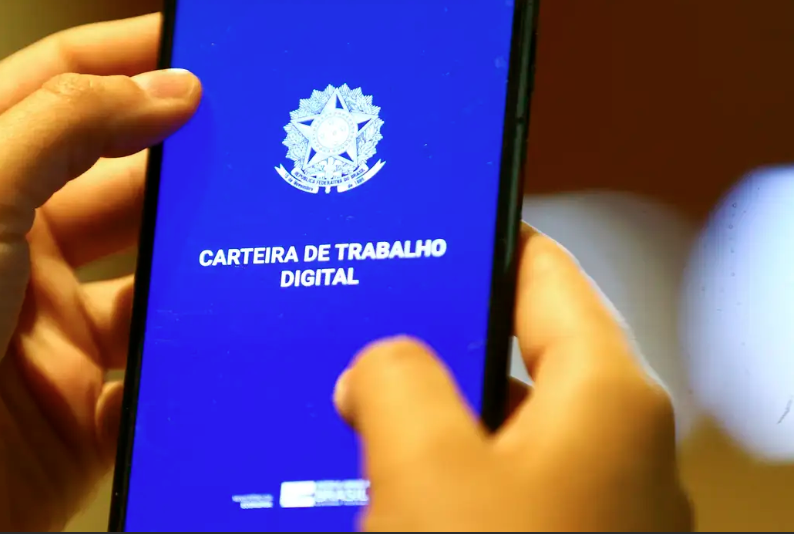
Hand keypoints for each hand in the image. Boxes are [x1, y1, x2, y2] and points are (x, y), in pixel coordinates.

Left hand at [0, 14, 199, 530]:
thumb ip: (67, 128)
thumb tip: (166, 90)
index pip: (57, 87)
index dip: (128, 58)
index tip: (198, 47)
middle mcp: (13, 243)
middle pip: (122, 177)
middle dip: (184, 160)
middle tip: (252, 140)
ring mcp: (54, 321)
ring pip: (154, 272)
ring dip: (197, 258)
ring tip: (250, 232)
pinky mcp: (88, 394)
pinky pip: (159, 360)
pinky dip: (190, 350)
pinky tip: (219, 329)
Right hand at [335, 224, 692, 530]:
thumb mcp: (425, 467)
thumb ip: (395, 382)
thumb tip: (380, 367)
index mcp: (610, 399)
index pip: (548, 271)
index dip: (485, 238)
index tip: (435, 220)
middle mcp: (620, 447)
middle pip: (520, 355)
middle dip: (440, 347)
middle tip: (370, 334)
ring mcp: (599, 503)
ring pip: (504, 431)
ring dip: (437, 427)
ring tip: (366, 423)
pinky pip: (502, 488)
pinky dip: (451, 481)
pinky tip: (397, 493)